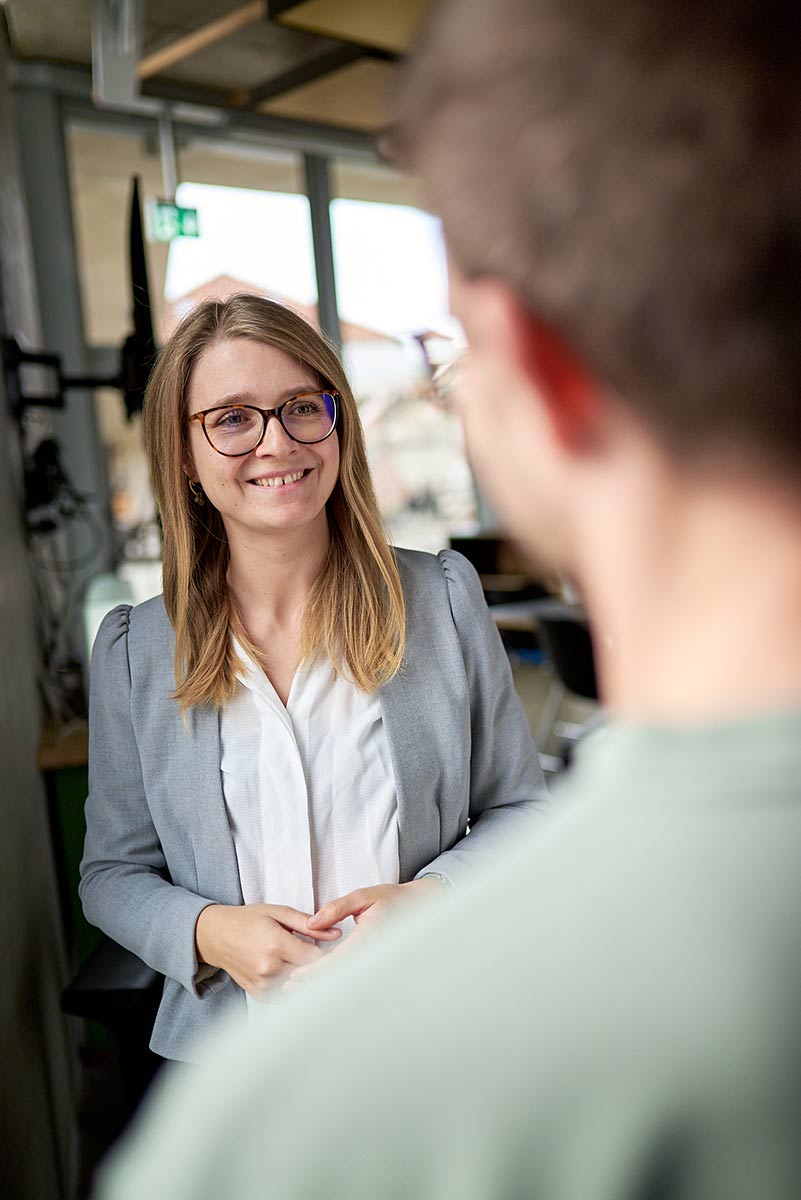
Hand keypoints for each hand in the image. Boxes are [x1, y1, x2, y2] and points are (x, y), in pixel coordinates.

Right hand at [195, 902, 341, 998]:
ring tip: (308, 964)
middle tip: (324, 956)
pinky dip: (294, 987)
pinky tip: (293, 973)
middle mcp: (269, 968)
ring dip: (308, 978)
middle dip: (320, 966)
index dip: (328, 953)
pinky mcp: (260, 995)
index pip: (315, 958)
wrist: (216, 936)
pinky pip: (286, 996)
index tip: (332, 948)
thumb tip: (336, 932)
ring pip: (299, 987)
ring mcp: (263, 984)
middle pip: (309, 975)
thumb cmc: (247, 920)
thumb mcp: (278, 912)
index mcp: (276, 945)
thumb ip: (308, 923)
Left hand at [284, 879, 444, 989]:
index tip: (295, 975)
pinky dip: (336, 980)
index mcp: (369, 938)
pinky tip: (320, 983)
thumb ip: (337, 908)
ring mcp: (376, 961)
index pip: (337, 961)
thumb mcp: (364, 897)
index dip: (315, 971)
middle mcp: (373, 954)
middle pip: (340, 976)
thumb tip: (312, 923)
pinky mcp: (376, 963)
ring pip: (347, 980)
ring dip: (324, 985)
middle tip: (289, 988)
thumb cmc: (392, 899)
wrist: (419, 907)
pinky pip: (355, 976)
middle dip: (314, 983)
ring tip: (298, 990)